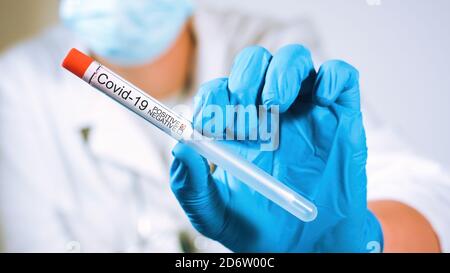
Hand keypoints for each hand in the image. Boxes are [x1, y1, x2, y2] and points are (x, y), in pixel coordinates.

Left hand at [170, 44, 382, 251]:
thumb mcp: (214, 214)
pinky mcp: (341, 116)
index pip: (219, 89)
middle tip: (244, 120)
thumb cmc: (261, 227)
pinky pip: (341, 76)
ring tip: (274, 106)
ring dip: (280, 73)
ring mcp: (307, 110)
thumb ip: (191, 185)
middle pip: (254, 62)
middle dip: (244, 80)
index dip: (211, 98)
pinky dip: (331, 77)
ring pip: (294, 59)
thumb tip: (180, 146)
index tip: (211, 125)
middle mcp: (270, 111)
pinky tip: (321, 101)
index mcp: (237, 128)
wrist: (309, 246)